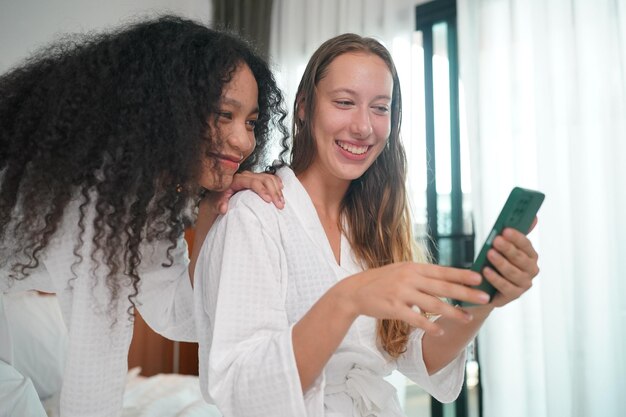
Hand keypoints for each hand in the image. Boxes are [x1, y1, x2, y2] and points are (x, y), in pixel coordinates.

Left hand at [208, 170, 284, 213]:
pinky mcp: (258, 179)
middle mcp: (247, 176)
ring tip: (281, 202)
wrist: (220, 196)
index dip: (262, 190)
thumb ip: (219, 204)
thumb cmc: (219, 199)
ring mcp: (253, 177)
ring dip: (278, 190)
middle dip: (274, 192)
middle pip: (265, 179)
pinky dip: (277, 183)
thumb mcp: (216, 202)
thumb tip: (223, 208)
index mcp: (237, 179)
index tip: (268, 200)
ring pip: (270, 178)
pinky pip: (271, 177)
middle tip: (279, 205)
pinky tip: (281, 190)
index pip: (253, 181)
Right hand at [335, 262, 490, 334]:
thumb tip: (448, 279)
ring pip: (432, 304)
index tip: (480, 278)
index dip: (462, 275)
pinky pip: (415, 318)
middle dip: (466, 293)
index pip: (443, 271)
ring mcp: (401, 293)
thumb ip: (423, 275)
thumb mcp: (402, 271)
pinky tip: (439, 330)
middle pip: (443, 287)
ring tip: (467, 318)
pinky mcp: (393, 308)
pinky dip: (428, 325)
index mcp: (413, 268)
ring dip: (452, 312)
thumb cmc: (382, 281)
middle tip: (485, 298)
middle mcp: (409, 278)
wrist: (355, 291)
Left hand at [482, 224, 539, 307]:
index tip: (505, 230)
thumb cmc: (496, 262)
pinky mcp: (514, 295)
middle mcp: (531, 270)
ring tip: (490, 253)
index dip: (516, 237)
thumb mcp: (503, 247)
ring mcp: (524, 284)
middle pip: (520, 258)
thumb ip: (515, 234)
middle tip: (496, 240)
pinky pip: (505, 286)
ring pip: (513, 272)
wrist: (486, 287)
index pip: (526, 245)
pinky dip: (495, 278)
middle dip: (508, 248)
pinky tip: (486, 271)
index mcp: (530, 256)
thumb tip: (534, 217)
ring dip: (501, 262)